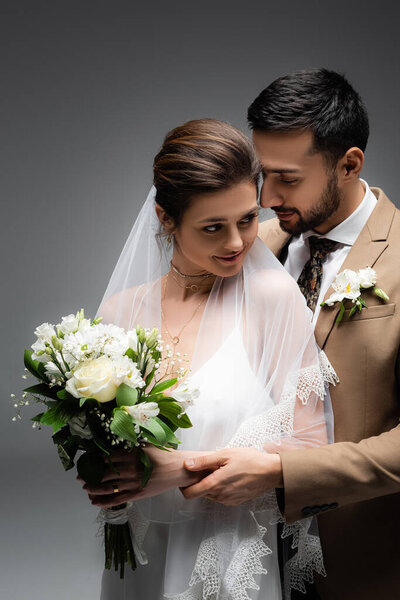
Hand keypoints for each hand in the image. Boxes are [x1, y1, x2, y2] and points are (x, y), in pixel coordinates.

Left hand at [80, 446, 210, 507]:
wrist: (179, 470)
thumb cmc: (164, 455)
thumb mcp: (147, 445)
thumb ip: (131, 446)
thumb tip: (114, 445)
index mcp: (133, 454)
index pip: (108, 458)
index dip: (95, 460)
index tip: (87, 460)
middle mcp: (132, 469)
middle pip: (105, 473)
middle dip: (90, 475)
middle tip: (80, 475)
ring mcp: (134, 483)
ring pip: (108, 488)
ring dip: (93, 489)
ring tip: (85, 487)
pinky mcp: (138, 494)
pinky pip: (117, 500)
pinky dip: (104, 501)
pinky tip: (95, 501)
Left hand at [181, 447, 282, 505]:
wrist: (270, 471)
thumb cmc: (249, 460)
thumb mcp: (225, 454)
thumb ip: (204, 461)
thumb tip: (187, 464)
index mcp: (215, 484)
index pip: (190, 494)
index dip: (184, 487)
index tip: (186, 477)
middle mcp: (220, 496)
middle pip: (200, 493)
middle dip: (199, 483)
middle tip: (206, 468)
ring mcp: (228, 500)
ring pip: (210, 495)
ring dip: (210, 485)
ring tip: (220, 470)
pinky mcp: (236, 501)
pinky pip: (221, 497)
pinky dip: (220, 489)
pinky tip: (228, 477)